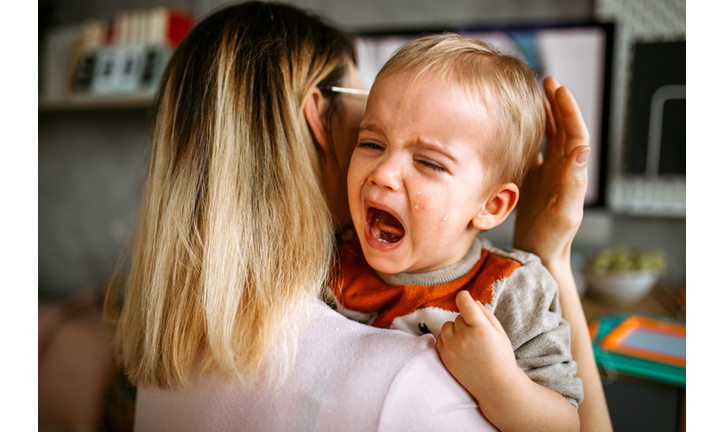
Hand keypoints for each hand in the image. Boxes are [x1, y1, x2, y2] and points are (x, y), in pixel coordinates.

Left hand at [436, 291, 518, 399]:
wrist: (496, 387)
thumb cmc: (501, 358)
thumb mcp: (500, 334)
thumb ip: (486, 315)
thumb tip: (472, 301)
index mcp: (481, 329)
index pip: (464, 303)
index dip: (464, 297)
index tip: (465, 297)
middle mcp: (464, 338)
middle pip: (458, 316)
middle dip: (466, 322)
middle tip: (477, 336)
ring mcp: (451, 348)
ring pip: (447, 326)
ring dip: (455, 330)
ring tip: (468, 343)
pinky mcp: (444, 357)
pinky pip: (440, 337)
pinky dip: (448, 339)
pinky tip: (460, 349)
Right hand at [513, 77, 589, 266]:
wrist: (540, 256)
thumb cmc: (553, 239)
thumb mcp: (565, 213)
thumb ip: (573, 183)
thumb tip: (581, 149)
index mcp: (571, 172)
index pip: (574, 133)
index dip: (568, 110)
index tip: (558, 89)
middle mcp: (562, 169)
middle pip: (563, 129)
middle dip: (556, 104)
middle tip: (547, 81)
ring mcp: (548, 174)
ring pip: (549, 137)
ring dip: (545, 115)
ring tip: (535, 95)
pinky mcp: (534, 181)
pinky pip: (534, 151)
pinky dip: (529, 134)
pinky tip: (518, 125)